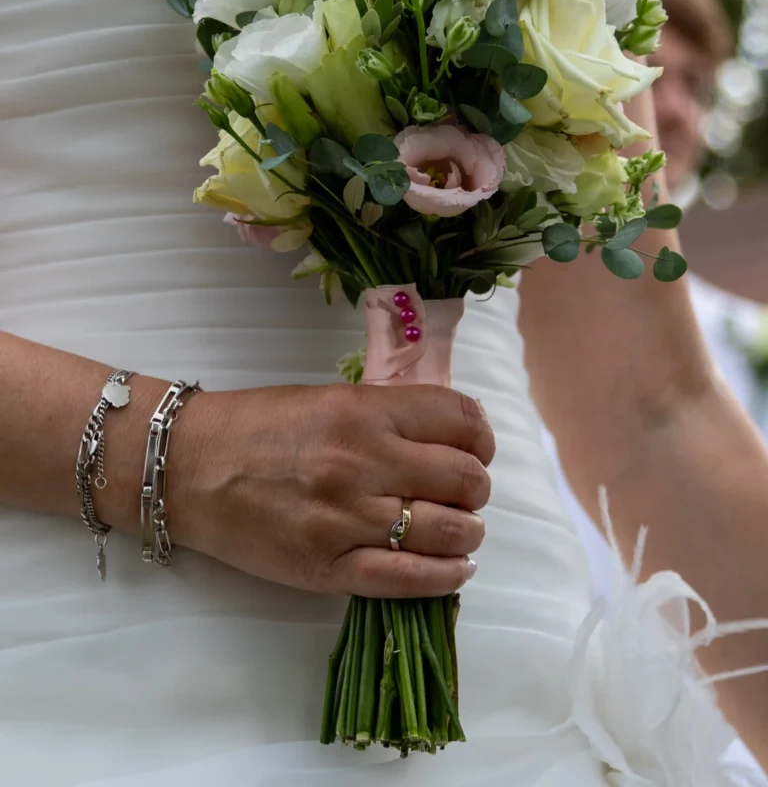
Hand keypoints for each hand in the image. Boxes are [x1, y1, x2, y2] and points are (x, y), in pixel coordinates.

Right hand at [171, 383, 494, 598]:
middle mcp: (363, 462)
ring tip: (459, 529)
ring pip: (449, 531)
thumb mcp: (329, 398)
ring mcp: (347, 519)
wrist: (187, 466)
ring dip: (469, 532)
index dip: (482, 438)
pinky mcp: (328, 568)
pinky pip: (409, 579)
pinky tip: (455, 567)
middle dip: (477, 488)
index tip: (478, 448)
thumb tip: (455, 430)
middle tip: (465, 491)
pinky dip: (447, 575)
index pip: (460, 421)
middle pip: (465, 480)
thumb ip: (388, 414)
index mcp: (363, 411)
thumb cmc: (256, 425)